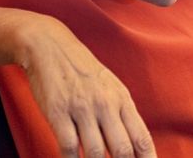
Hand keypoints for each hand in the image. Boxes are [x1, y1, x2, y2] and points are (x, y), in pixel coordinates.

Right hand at [20, 18, 155, 157]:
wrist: (50, 46)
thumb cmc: (82, 70)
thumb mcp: (110, 86)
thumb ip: (122, 114)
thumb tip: (134, 147)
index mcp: (122, 99)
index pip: (142, 139)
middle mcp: (105, 104)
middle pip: (122, 150)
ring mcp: (81, 108)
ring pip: (96, 152)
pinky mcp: (58, 112)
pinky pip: (68, 147)